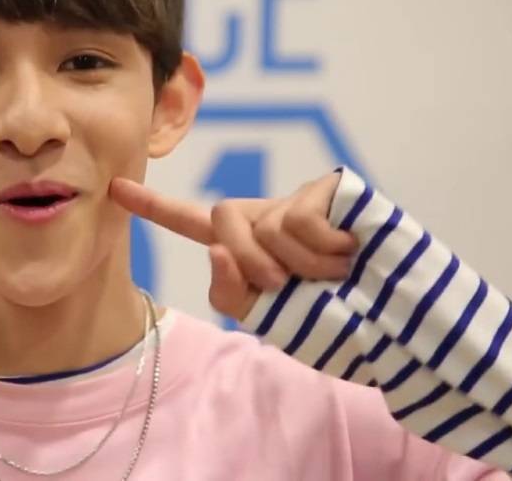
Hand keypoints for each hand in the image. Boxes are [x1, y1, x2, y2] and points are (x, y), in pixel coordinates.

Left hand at [109, 172, 356, 321]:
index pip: (190, 223)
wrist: (397, 325)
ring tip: (335, 273)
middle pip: (221, 219)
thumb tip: (217, 248)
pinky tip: (351, 255)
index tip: (114, 188)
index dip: (153, 206)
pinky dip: (324, 252)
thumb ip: (232, 291)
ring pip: (263, 226)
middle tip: (293, 284)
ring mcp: (297, 200)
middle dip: (253, 263)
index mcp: (246, 247)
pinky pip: (300, 221)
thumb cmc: (334, 321)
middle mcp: (265, 217)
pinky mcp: (329, 189)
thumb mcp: (270, 319)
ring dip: (301, 267)